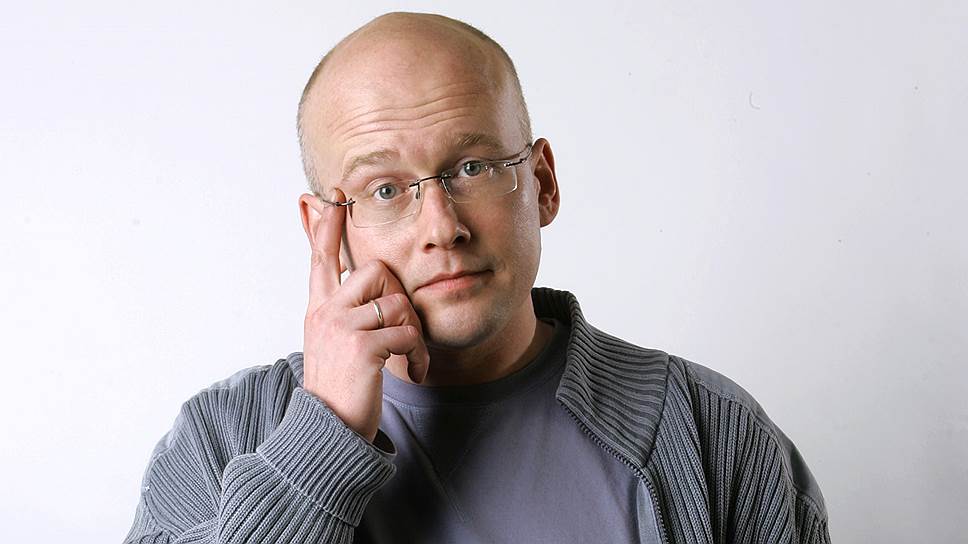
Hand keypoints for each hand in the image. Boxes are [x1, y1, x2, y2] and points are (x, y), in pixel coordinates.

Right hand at [302, 189, 429, 442]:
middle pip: (377, 270)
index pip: (322, 257)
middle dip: (401, 298)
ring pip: (398, 301)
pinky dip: (418, 353)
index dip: (328, 226)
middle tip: (404, 333)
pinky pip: (407, 331)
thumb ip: (345, 313)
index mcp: (319, 309)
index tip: (332, 196)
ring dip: (413, 332)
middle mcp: (325, 311)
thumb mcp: (334, 344)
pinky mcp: (362, 346)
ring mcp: (341, 326)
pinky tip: (414, 371)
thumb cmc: (340, 389)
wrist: (328, 432)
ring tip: (410, 359)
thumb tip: (362, 288)